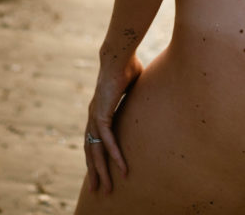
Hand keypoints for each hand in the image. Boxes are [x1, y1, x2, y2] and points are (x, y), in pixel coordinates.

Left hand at [84, 54, 143, 192]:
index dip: (97, 155)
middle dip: (95, 171)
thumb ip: (138, 96)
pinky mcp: (101, 112)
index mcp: (99, 109)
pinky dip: (114, 153)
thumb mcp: (134, 87)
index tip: (100, 172)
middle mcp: (94, 115)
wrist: (119, 53)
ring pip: (97, 149)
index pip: (95, 139)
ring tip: (107, 187)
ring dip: (102, 169)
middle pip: (92, 150)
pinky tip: (121, 166)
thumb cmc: (128, 65)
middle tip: (98, 190)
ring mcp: (95, 115)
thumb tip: (152, 95)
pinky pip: (107, 138)